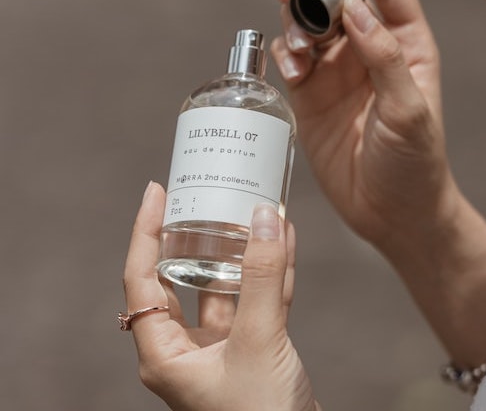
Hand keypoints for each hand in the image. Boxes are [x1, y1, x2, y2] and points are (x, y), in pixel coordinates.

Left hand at [122, 182, 319, 410]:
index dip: (146, 231)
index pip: (142, 278)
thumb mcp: (258, 340)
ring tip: (253, 208)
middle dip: (198, 234)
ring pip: (226, 286)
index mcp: (165, 353)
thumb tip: (264, 216)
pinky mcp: (253, 352)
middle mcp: (187, 349)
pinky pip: (257, 300)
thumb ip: (260, 277)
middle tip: (208, 194)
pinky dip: (271, 270)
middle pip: (184, 276)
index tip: (157, 191)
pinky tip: (283, 239)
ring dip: (243, 248)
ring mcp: (222, 350)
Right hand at [271, 0, 459, 249]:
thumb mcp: (408, 111)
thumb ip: (383, 57)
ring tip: (299, 51)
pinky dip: (286, 54)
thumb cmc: (414, 162)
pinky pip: (291, 56)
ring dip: (295, 21)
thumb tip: (355, 7)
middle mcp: (369, 47)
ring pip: (308, 20)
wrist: (391, 212)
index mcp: (405, 42)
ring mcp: (337, 69)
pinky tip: (293, 72)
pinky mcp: (311, 92)